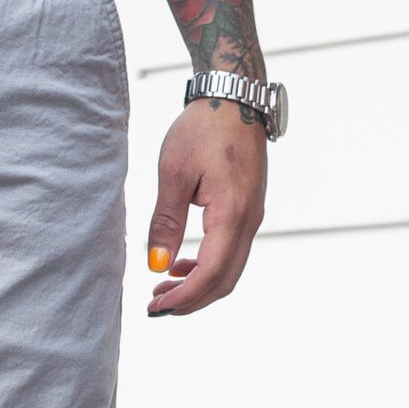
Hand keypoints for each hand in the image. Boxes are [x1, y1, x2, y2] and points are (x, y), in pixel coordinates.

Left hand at [146, 100, 266, 316]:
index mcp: (232, 214)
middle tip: (156, 307)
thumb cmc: (202, 129)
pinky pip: (232, 251)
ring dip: (198, 286)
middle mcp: (249, 220)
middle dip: (191, 301)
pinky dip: (207, 267)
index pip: (210, 274)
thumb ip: (166, 222)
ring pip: (230, 269)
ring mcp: (253, 216)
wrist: (235, 98)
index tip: (155, 309)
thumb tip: (157, 265)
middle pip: (224, 280)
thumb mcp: (174, 173)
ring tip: (163, 288)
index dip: (183, 298)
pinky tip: (180, 265)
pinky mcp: (248, 210)